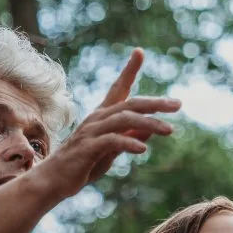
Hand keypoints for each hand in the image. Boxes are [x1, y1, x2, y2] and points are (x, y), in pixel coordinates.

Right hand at [30, 49, 180, 200]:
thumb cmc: (83, 164)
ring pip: (123, 120)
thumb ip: (129, 137)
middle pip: (129, 104)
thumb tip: (152, 129)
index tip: (140, 51)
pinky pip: (111, 141)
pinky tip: (143, 148)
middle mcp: (97, 118)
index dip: (129, 70)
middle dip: (155, 103)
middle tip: (178, 104)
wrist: (54, 181)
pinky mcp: (87, 148)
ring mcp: (91, 132)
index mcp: (103, 116)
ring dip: (148, 123)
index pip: (118, 88)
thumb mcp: (112, 150)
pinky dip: (128, 143)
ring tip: (169, 130)